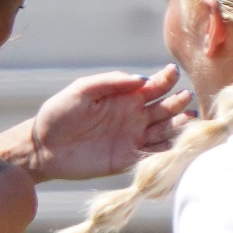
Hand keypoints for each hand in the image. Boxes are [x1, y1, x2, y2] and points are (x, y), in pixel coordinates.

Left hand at [2, 66, 189, 179]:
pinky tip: (179, 144)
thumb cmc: (59, 113)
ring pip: (165, 130)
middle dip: (177, 102)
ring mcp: (134, 137)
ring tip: (189, 120)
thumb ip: (111, 82)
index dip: (166, 79)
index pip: (154, 85)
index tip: (173, 74)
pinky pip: (154, 153)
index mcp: (126, 96)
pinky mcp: (128, 158)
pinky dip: (168, 150)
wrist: (43, 147)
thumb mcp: (82, 90)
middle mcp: (135, 115)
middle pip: (165, 107)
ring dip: (178, 126)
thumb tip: (141, 80)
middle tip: (185, 99)